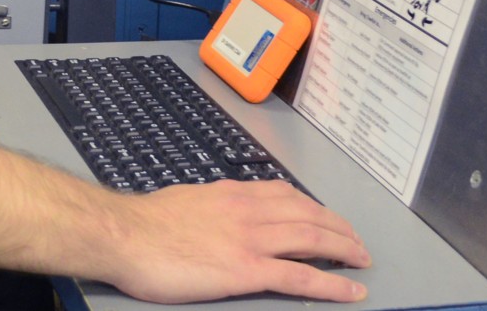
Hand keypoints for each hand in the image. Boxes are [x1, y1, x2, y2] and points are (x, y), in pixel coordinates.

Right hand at [103, 180, 370, 304]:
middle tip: (357, 243)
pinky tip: (350, 291)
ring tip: (362, 261)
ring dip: (344, 250)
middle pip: (308, 215)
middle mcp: (247, 210)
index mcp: (232, 194)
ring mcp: (249, 239)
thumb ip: (211, 209)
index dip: (315, 208)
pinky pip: (300, 276)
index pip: (286, 195)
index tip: (329, 219)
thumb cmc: (144, 224)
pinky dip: (331, 284)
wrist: (124, 235)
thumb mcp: (186, 202)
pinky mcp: (246, 270)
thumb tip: (218, 218)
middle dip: (339, 229)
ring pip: (312, 240)